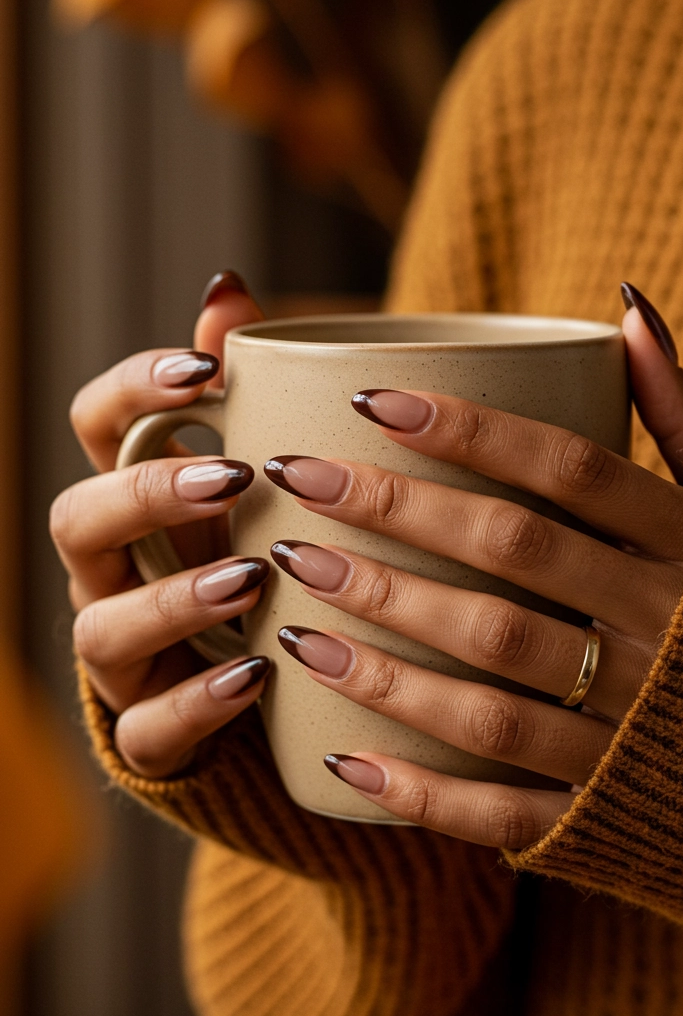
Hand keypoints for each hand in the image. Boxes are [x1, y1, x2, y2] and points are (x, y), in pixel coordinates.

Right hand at [51, 273, 272, 777]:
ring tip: (249, 578)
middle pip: (79, 520)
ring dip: (171, 600)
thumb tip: (229, 286)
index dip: (135, 390)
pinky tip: (258, 674)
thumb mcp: (264, 477)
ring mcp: (124, 655)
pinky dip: (199, 702)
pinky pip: (149, 726)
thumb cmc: (262, 552)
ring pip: (103, 628)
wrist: (269, 688)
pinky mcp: (151, 730)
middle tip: (235, 476)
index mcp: (135, 495)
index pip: (95, 424)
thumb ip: (249, 389)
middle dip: (148, 493)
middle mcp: (111, 571)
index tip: (207, 369)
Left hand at [264, 287, 682, 848]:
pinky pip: (510, 813)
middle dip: (395, 518)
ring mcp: (636, 736)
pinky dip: (426, 794)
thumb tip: (626, 304)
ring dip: (384, 657)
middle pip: (511, 563)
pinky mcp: (612, 821)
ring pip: (493, 693)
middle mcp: (664, 635)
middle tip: (297, 483)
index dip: (469, 433)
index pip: (569, 471)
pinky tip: (343, 759)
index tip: (371, 402)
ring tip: (293, 617)